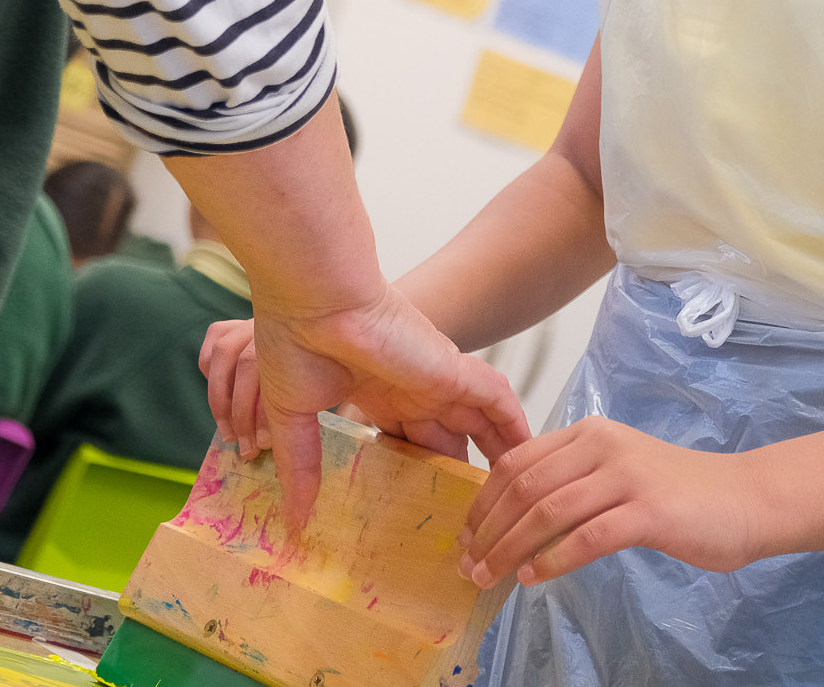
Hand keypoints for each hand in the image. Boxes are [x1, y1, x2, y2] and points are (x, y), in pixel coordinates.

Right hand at [198, 287, 531, 524]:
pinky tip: (531, 464)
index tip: (414, 508)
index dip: (411, 471)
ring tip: (511, 502)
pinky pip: (500, 407)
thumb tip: (293, 520)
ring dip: (494, 459)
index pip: (401, 439)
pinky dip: (516, 433)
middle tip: (468, 523)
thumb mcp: (293, 415)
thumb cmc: (296, 341)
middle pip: (444, 438)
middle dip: (454, 474)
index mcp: (371, 392)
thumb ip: (300, 467)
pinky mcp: (456, 372)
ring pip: (479, 425)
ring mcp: (435, 380)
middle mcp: (408, 387)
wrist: (315, 299)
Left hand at [458, 417, 757, 588]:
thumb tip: (515, 516)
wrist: (744, 498)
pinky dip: (553, 560)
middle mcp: (601, 446)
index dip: (483, 500)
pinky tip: (533, 578)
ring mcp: (625, 476)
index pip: (517, 461)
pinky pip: (586, 537)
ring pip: (547, 512)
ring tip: (490, 576)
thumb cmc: (679, 492)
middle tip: (469, 563)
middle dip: (488, 529)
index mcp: (588, 434)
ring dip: (510, 549)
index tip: (467, 535)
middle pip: (524, 487)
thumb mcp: (616, 470)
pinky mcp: (647, 511)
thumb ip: (572, 481)